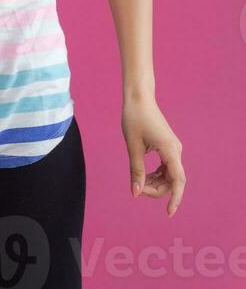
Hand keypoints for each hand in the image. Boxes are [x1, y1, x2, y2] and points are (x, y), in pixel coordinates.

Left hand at [122, 96, 185, 216]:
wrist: (139, 98)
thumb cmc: (134, 118)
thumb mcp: (133, 145)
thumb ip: (136, 170)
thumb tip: (136, 193)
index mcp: (169, 149)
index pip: (178, 181)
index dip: (175, 199)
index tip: (169, 213)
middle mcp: (175, 150)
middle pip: (172, 180)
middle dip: (157, 189)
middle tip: (138, 189)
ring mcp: (173, 148)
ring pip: (169, 175)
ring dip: (156, 183)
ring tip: (139, 183)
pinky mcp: (168, 147)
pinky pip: (166, 168)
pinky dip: (157, 175)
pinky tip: (144, 176)